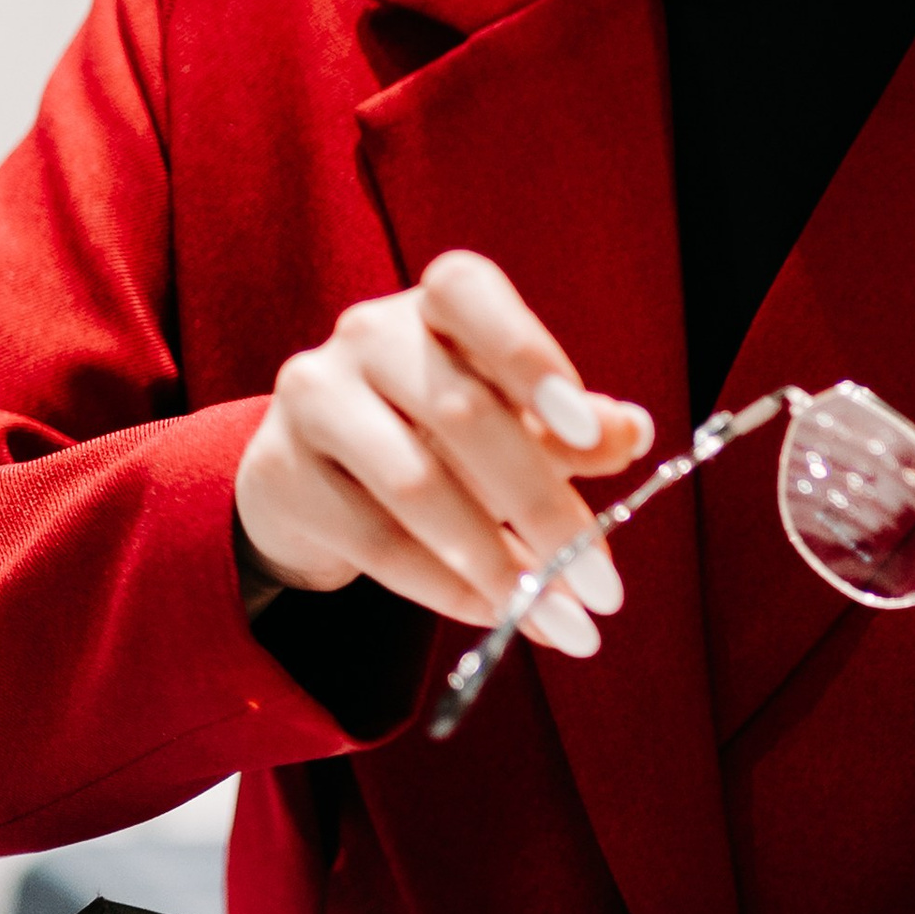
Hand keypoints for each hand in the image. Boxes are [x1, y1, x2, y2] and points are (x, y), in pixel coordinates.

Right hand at [233, 250, 653, 654]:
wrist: (316, 474)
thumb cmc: (440, 432)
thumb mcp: (515, 419)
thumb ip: (572, 426)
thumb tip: (634, 431)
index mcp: (434, 302)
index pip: (469, 294)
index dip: (529, 356)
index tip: (590, 434)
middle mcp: (366, 334)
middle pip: (462, 415)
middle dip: (545, 507)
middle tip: (605, 586)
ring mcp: (312, 398)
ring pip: (417, 487)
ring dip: (501, 565)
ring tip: (565, 619)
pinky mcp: (280, 473)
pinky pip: (376, 540)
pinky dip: (447, 587)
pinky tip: (499, 615)